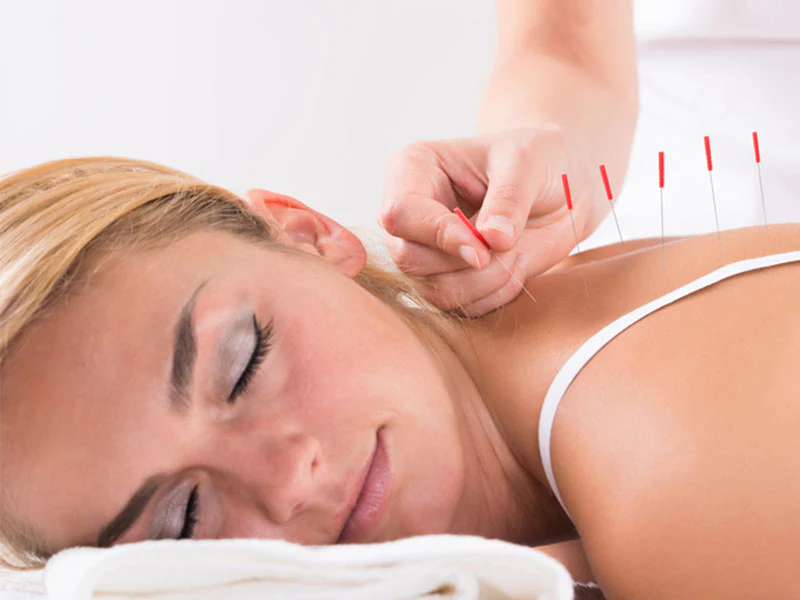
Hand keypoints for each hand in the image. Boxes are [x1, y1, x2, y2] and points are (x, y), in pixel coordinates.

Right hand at [377, 126, 604, 316]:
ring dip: (484, 284)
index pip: (400, 213)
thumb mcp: (527, 165)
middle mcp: (410, 213)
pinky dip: (493, 296)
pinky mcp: (445, 279)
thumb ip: (508, 200)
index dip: (439, 235)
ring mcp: (424, 249)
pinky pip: (459, 306)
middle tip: (511, 248)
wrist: (563, 185)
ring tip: (518, 255)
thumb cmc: (539, 159)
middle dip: (465, 264)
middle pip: (408, 258)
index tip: (484, 248)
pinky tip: (517, 269)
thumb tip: (491, 240)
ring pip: (432, 289)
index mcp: (413, 169)